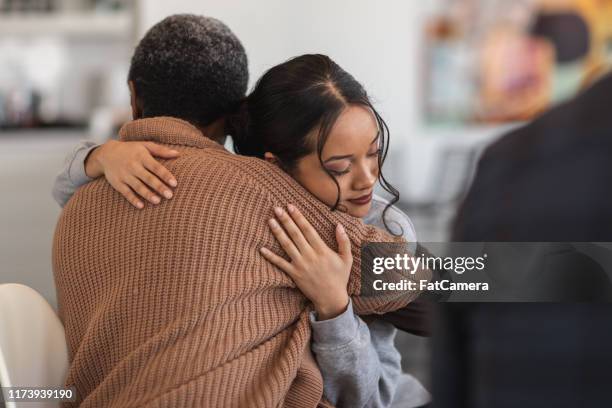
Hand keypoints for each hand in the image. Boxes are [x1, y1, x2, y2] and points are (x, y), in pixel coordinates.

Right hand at [85, 140, 179, 208]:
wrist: (106, 153)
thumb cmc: (131, 150)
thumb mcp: (145, 146)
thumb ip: (161, 150)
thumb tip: (178, 154)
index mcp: (142, 156)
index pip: (156, 167)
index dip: (165, 175)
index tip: (175, 183)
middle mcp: (133, 166)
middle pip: (148, 178)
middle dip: (159, 187)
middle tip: (170, 195)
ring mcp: (124, 175)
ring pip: (137, 186)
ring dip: (147, 194)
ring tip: (158, 201)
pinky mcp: (117, 183)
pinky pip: (126, 192)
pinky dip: (133, 199)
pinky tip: (141, 206)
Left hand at [260, 204, 351, 319]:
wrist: (331, 298)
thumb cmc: (340, 277)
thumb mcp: (347, 259)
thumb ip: (344, 241)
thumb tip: (339, 225)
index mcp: (322, 250)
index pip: (308, 229)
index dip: (298, 217)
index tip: (291, 206)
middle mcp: (310, 255)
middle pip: (295, 234)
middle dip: (286, 220)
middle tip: (277, 208)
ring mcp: (300, 265)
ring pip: (287, 245)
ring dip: (278, 232)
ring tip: (270, 221)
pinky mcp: (294, 274)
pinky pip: (280, 264)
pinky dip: (271, 256)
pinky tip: (262, 249)